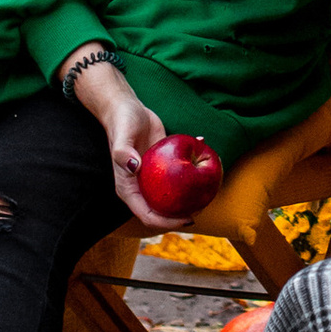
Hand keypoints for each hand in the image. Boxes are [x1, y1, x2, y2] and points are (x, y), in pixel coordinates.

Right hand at [62, 59, 188, 231]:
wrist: (127, 108)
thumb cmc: (122, 122)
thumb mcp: (122, 136)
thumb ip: (123, 152)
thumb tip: (133, 166)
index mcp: (128, 189)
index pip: (148, 216)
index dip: (168, 223)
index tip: (188, 218)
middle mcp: (140, 188)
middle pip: (162, 212)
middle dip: (181, 215)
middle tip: (203, 208)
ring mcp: (151, 179)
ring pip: (171, 197)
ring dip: (189, 200)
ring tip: (208, 194)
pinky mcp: (162, 167)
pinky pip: (177, 176)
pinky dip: (191, 173)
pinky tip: (205, 158)